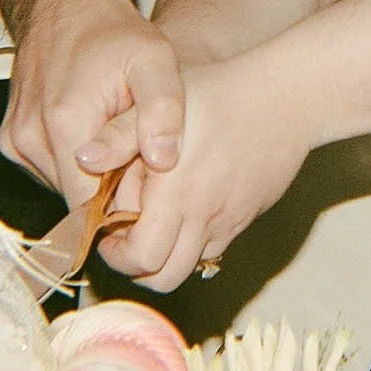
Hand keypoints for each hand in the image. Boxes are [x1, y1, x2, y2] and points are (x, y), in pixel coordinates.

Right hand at [0, 0, 184, 205]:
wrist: (64, 3)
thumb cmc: (114, 33)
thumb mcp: (156, 60)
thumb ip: (164, 111)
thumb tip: (163, 161)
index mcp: (66, 124)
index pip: (92, 208)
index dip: (126, 209)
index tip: (152, 192)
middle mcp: (31, 137)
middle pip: (76, 202)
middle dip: (111, 194)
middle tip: (140, 161)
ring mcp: (16, 140)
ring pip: (63, 188)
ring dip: (92, 178)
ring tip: (118, 142)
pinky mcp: (11, 140)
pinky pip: (48, 171)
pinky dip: (73, 163)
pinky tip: (95, 135)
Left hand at [93, 58, 311, 291]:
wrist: (288, 96)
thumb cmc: (222, 93)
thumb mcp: (161, 102)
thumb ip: (118, 134)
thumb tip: (83, 159)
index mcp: (177, 194)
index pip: (141, 257)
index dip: (116, 254)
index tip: (108, 233)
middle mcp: (205, 216)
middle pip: (165, 277)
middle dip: (138, 268)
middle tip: (126, 239)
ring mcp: (230, 220)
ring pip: (192, 265)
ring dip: (168, 255)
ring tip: (156, 221)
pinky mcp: (248, 214)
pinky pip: (217, 245)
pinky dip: (195, 240)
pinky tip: (189, 205)